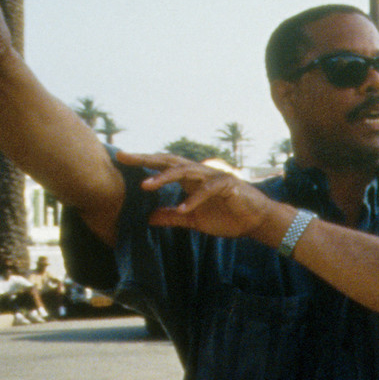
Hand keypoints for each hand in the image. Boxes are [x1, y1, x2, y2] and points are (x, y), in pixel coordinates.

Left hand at [118, 151, 277, 239]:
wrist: (257, 222)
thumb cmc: (228, 218)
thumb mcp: (194, 220)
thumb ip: (173, 216)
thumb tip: (149, 218)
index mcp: (190, 180)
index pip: (163, 167)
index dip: (143, 163)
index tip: (121, 159)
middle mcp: (199, 174)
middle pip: (169, 161)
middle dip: (146, 159)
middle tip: (124, 157)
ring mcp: (213, 177)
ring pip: (185, 171)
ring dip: (165, 177)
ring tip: (146, 185)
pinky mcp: (227, 186)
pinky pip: (207, 190)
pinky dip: (194, 199)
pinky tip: (183, 208)